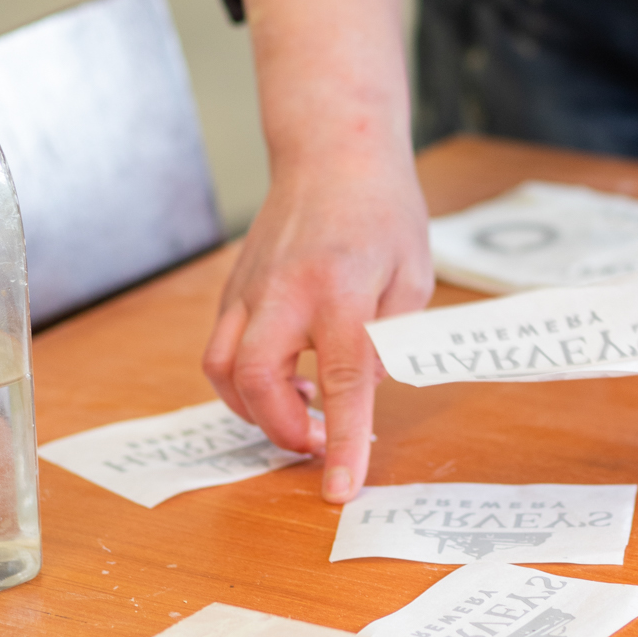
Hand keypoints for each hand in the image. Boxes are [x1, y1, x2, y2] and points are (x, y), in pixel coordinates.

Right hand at [203, 0, 429, 500]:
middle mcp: (286, 290)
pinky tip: (285, 376)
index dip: (342, 438)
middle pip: (258, 379)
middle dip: (280, 428)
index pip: (343, 378)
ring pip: (222, 368)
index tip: (340, 486)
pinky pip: (223, 348)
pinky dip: (244, 379)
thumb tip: (362, 390)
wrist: (333, 151)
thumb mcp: (414, 277)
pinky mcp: (234, 287)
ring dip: (254, 408)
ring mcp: (251, 288)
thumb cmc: (384, 211)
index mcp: (343, 287)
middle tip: (314, 443)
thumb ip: (390, 337)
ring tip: (299, 408)